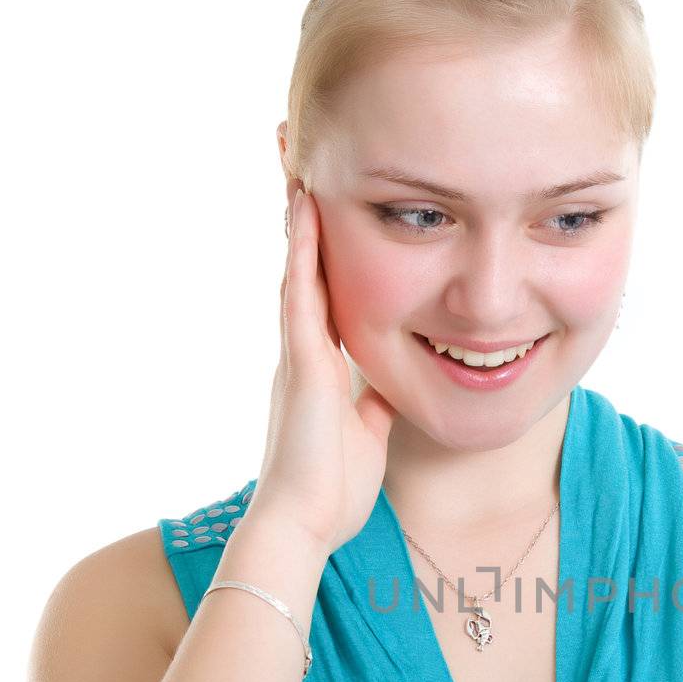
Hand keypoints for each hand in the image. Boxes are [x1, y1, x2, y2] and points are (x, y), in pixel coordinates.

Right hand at [247, 182, 396, 555]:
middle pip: (304, 266)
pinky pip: (301, 295)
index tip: (324, 201)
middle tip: (295, 156)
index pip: (324, 292)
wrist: (302, 524)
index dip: (323, 247)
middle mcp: (303, 350)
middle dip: (301, 216)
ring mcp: (300, 354)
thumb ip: (373, 406)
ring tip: (295, 159)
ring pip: (298, 268)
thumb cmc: (331, 491)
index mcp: (320, 367)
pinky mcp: (304, 365)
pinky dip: (303, 250)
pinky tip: (305, 207)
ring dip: (298, 216)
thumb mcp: (367, 435)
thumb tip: (387, 388)